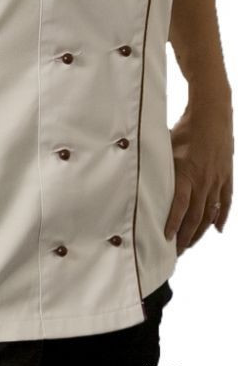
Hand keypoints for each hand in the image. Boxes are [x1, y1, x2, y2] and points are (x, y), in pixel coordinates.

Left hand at [164, 98, 233, 255]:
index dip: (173, 222)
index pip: (180, 204)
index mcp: (186, 172)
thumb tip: (137, 172)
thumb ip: (157, 163)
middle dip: (185, 236)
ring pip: (210, 212)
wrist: (213, 113)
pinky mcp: (227, 175)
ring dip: (200, 231)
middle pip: (195, 215)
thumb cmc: (185, 127)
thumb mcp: (167, 144)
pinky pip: (225, 201)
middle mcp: (203, 179)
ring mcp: (217, 179)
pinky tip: (216, 229)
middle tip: (176, 252)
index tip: (166, 238)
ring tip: (191, 244)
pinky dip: (221, 216)